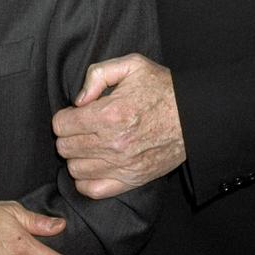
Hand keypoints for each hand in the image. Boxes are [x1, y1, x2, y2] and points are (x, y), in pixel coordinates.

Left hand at [53, 54, 185, 198]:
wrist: (193, 116)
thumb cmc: (162, 88)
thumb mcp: (132, 65)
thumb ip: (98, 74)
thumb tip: (79, 100)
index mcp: (110, 114)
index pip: (61, 125)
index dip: (65, 116)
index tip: (76, 113)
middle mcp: (113, 143)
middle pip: (64, 147)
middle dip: (69, 135)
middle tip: (83, 127)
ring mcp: (122, 165)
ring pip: (75, 169)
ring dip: (77, 156)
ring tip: (90, 144)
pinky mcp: (131, 180)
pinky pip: (92, 189)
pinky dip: (86, 179)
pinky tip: (94, 164)